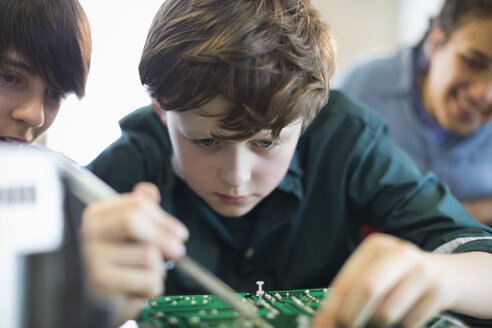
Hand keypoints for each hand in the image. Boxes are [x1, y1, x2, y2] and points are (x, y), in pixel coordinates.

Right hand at [80, 182, 188, 325]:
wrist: (94, 305)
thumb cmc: (116, 265)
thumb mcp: (126, 234)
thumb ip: (138, 210)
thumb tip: (150, 192)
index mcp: (96, 216)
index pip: (135, 204)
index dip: (163, 219)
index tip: (179, 233)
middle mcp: (88, 234)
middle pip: (133, 221)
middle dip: (163, 236)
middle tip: (178, 251)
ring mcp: (91, 261)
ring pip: (147, 254)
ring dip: (158, 269)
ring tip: (145, 276)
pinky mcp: (101, 287)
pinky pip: (147, 280)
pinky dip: (152, 289)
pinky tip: (139, 291)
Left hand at [310, 233, 455, 327]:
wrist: (450, 275)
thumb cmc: (402, 278)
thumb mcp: (378, 275)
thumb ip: (352, 292)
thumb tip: (326, 320)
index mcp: (375, 247)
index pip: (345, 281)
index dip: (330, 309)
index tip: (320, 326)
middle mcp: (397, 253)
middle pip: (366, 290)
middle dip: (350, 317)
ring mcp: (420, 270)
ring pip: (387, 311)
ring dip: (380, 323)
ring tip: (384, 317)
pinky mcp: (438, 290)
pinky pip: (409, 322)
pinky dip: (402, 326)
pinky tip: (407, 315)